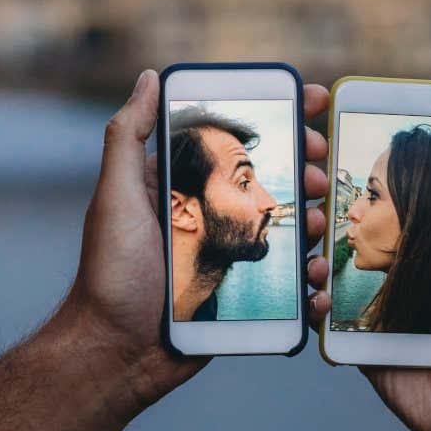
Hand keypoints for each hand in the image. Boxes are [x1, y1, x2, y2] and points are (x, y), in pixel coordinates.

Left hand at [65, 69, 332, 416]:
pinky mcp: (243, 294)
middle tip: (321, 170)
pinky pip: (287, 279)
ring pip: (287, 226)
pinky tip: (316, 279)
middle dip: (306, 167)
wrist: (117, 353)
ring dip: (313, 219)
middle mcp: (208, 213)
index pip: (234, 139)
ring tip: (317, 223)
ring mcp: (228, 253)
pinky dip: (310, 277)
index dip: (277, 118)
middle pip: (272, 178)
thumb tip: (150, 78)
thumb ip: (129, 135)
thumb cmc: (110, 273)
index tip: (314, 102)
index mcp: (181, 184)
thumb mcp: (115, 196)